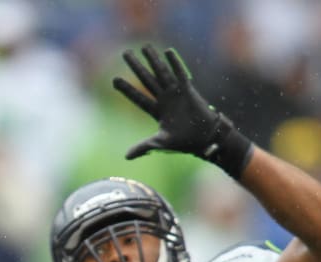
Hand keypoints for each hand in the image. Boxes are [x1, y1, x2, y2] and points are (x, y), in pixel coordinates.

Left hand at [112, 44, 251, 177]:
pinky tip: (168, 52)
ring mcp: (176, 94)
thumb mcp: (161, 143)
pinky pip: (180, 75)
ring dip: (153, 60)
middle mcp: (164, 99)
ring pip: (161, 73)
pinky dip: (175, 64)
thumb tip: (126, 157)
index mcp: (157, 111)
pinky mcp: (188, 91)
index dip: (127, 89)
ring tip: (144, 46)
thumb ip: (144, 147)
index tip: (114, 80)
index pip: (138, 97)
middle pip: (147, 80)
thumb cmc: (185, 142)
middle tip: (125, 53)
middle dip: (136, 67)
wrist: (205, 139)